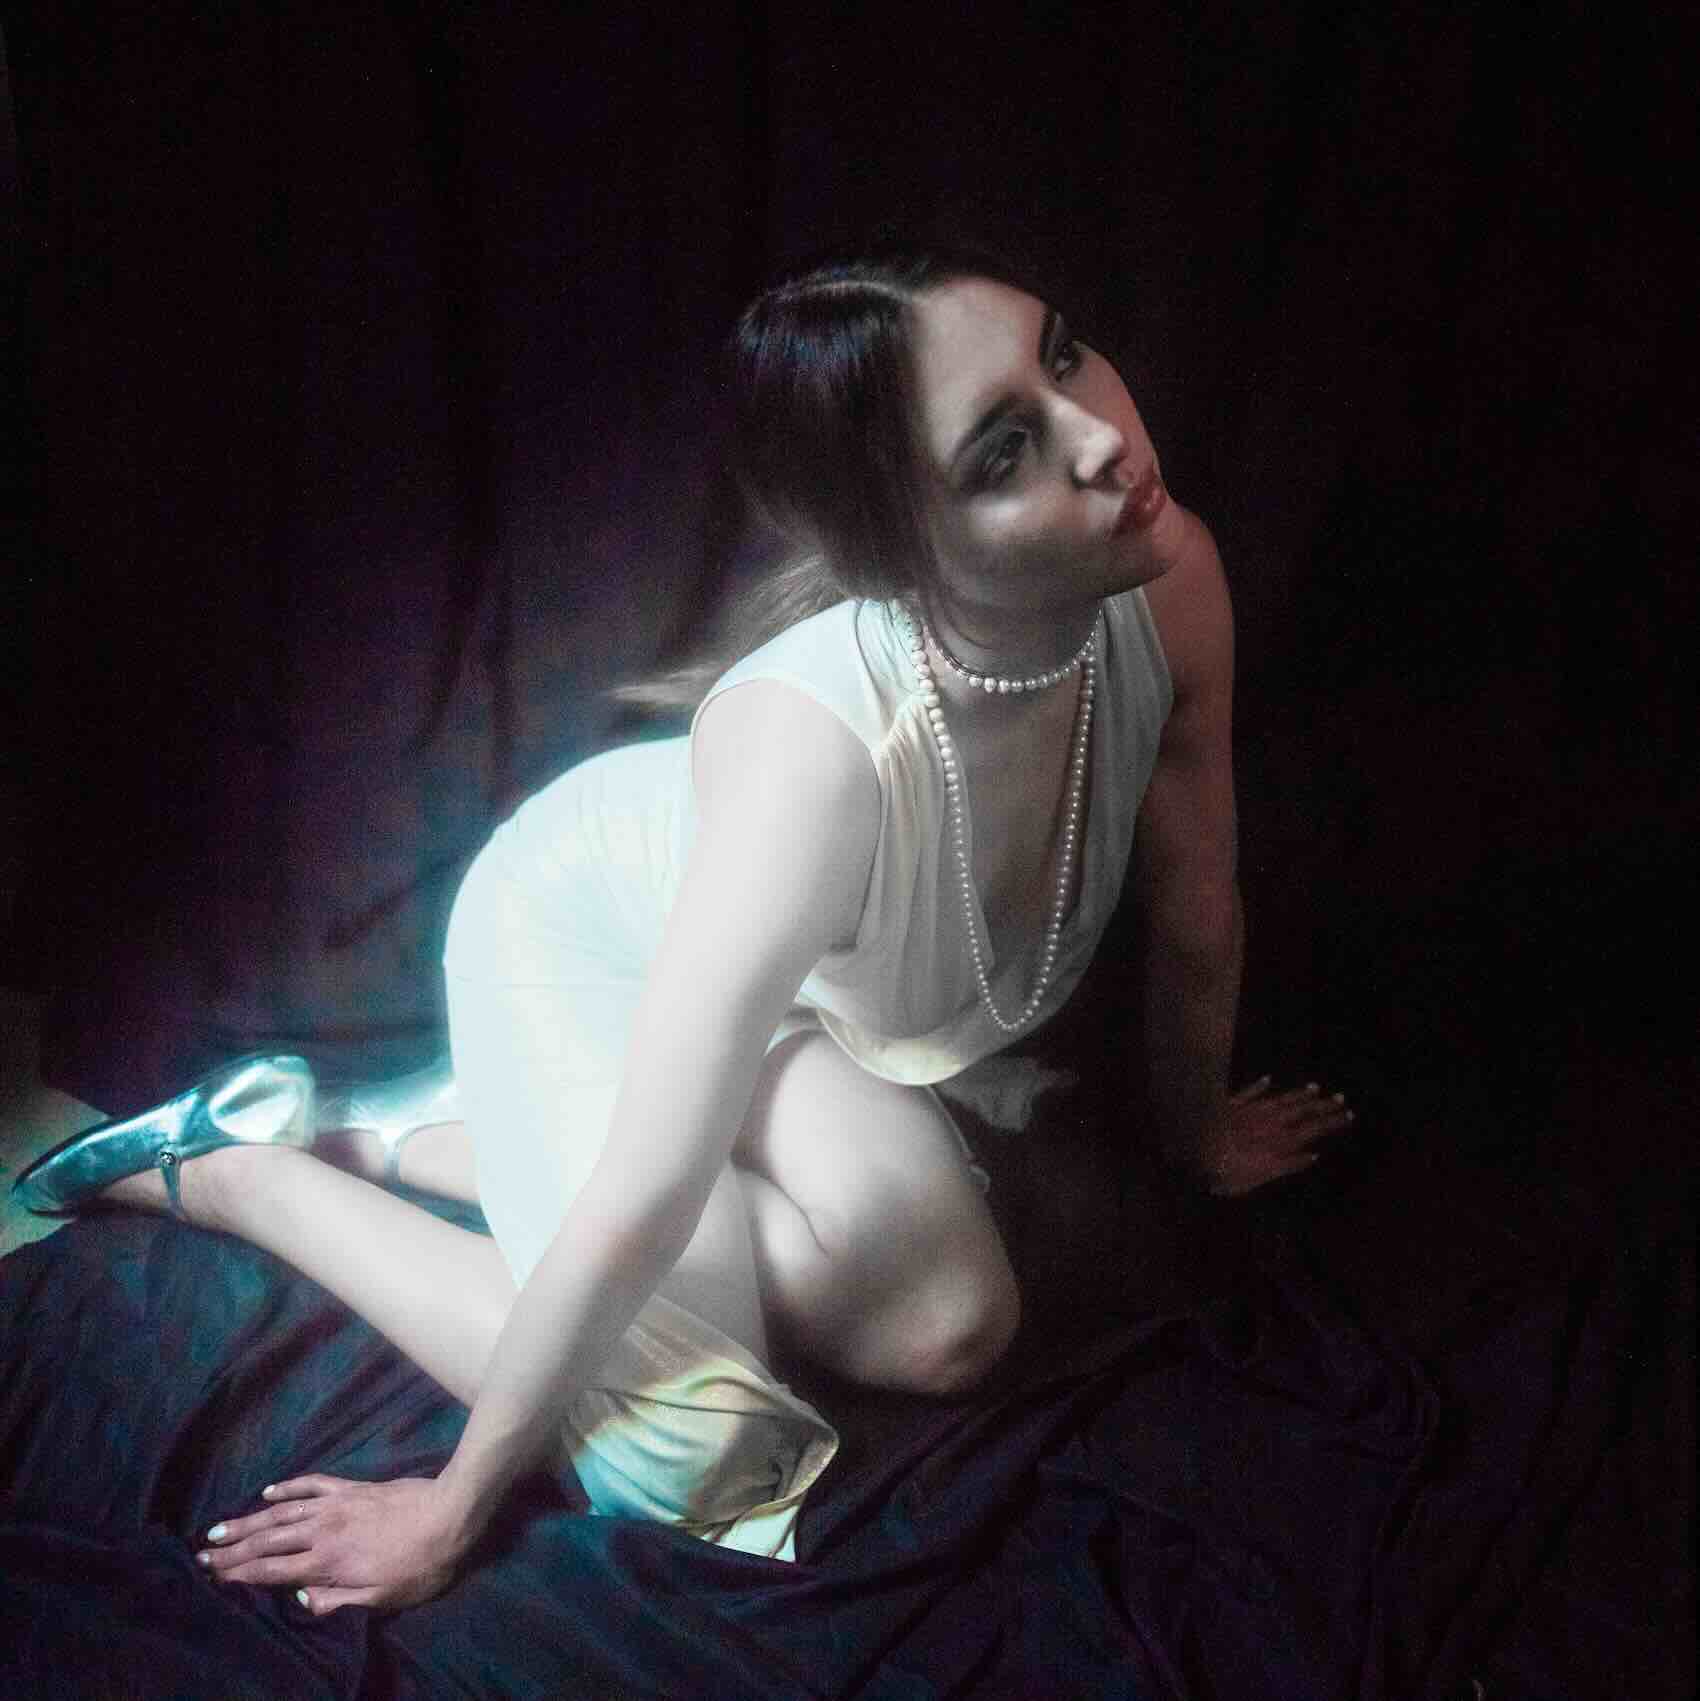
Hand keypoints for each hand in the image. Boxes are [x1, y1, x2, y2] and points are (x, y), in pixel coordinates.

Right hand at [198, 1473, 474, 1614]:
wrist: (451, 1513)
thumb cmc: (420, 1565)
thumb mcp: (381, 1599)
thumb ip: (335, 1602)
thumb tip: (294, 1601)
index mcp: (327, 1562)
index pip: (272, 1569)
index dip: (238, 1573)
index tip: (210, 1575)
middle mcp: (324, 1529)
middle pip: (268, 1539)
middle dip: (233, 1548)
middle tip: (200, 1554)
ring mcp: (337, 1504)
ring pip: (283, 1511)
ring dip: (249, 1519)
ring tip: (220, 1527)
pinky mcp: (354, 1487)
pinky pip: (314, 1483)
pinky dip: (290, 1486)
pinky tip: (270, 1490)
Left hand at [1195, 1076, 1353, 1195]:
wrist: (1191, 1145)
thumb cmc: (1225, 1170)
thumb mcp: (1260, 1176)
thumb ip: (1286, 1165)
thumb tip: (1313, 1156)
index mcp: (1278, 1140)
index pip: (1312, 1129)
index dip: (1331, 1122)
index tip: (1348, 1115)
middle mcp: (1269, 1121)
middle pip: (1301, 1111)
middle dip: (1322, 1106)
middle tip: (1341, 1099)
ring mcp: (1250, 1110)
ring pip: (1280, 1099)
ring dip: (1298, 1094)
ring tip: (1315, 1088)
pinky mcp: (1230, 1104)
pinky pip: (1248, 1093)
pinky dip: (1259, 1086)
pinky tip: (1268, 1078)